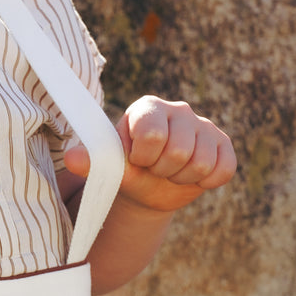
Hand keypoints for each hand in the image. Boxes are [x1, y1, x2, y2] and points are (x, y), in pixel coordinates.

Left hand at [65, 95, 235, 213]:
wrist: (149, 187)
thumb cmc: (127, 169)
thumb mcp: (110, 166)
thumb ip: (93, 160)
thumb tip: (71, 159)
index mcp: (148, 107)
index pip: (152, 134)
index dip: (144, 158)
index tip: (137, 160)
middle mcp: (179, 110)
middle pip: (179, 151)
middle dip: (163, 171)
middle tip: (154, 169)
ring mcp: (204, 125)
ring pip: (201, 163)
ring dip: (182, 178)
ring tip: (170, 172)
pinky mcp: (223, 144)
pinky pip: (223, 169)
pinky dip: (206, 182)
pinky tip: (192, 176)